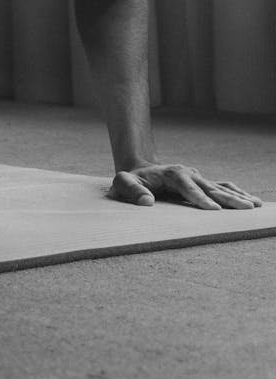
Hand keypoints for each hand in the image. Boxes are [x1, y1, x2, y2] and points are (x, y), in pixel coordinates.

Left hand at [111, 164, 262, 209]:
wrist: (140, 169)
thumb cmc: (131, 179)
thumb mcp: (123, 183)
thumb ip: (132, 191)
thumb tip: (147, 202)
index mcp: (172, 173)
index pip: (187, 186)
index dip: (200, 197)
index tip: (213, 209)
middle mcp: (188, 174)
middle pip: (211, 186)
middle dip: (228, 198)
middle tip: (246, 209)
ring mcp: (197, 178)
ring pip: (221, 186)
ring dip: (238, 196)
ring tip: (256, 206)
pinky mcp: (202, 183)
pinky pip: (223, 187)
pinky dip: (238, 194)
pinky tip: (253, 202)